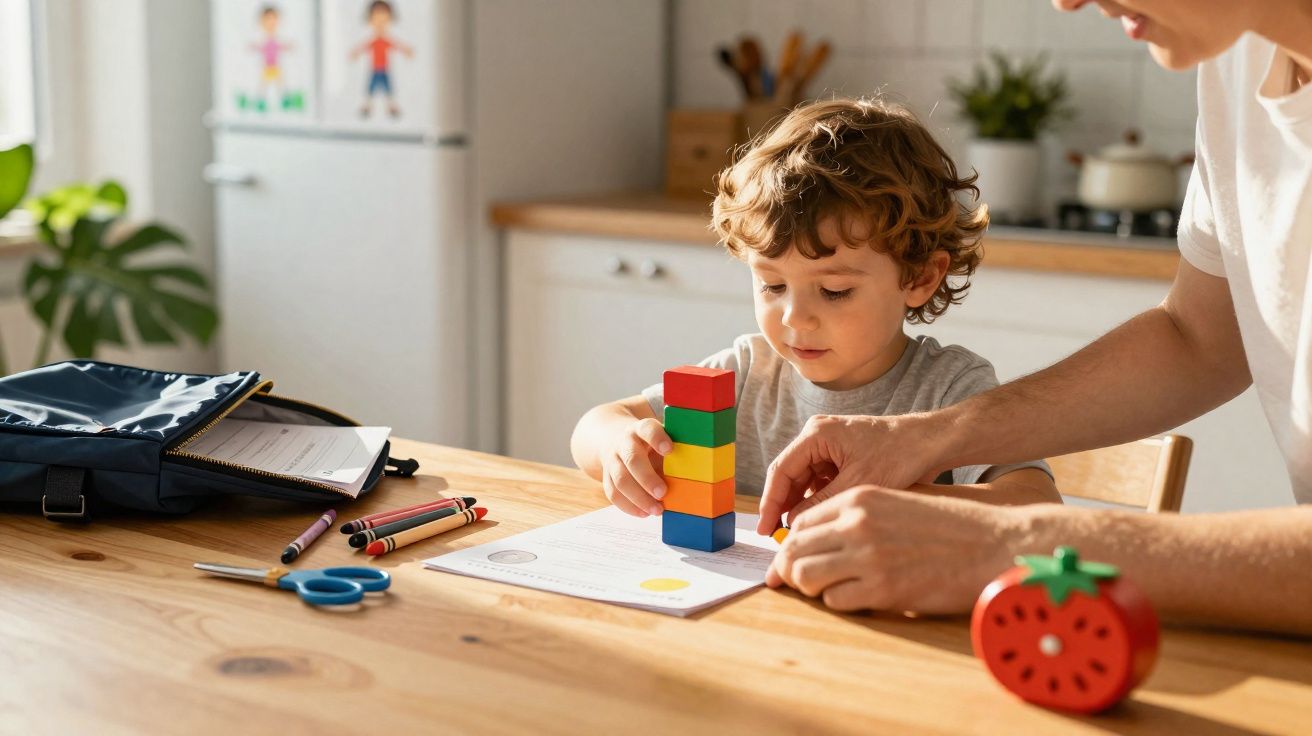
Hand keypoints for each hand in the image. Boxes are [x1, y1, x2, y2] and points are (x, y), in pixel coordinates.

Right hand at [601, 418, 672, 516]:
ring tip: (657, 510)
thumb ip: (674, 453)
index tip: (670, 450)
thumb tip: (693, 477)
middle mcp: (624, 443)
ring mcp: (613, 460)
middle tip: (663, 493)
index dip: (657, 439)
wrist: (616, 440)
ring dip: (639, 498)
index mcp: (641, 429)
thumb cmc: (649, 444)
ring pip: (620, 480)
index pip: (647, 429)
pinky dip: (629, 506)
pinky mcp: (606, 477)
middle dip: (647, 478)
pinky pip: (613, 493)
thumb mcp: (661, 440)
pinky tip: (644, 513)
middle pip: (632, 459)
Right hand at [757, 412, 947, 534]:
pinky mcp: (839, 455)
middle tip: (777, 538)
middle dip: (782, 506)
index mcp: (817, 434)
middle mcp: (817, 435)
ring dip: (800, 504)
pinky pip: (818, 480)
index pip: (781, 471)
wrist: (930, 442)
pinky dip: (816, 499)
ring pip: (803, 480)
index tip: (765, 530)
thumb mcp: (858, 485)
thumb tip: (793, 525)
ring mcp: (828, 445)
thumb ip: (821, 504)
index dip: (770, 503)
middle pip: (789, 475)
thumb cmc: (899, 455)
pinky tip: (818, 520)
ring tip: (797, 534)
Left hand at [766, 486, 1020, 613]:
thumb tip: (819, 532)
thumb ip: (860, 512)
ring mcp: (869, 557)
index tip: (793, 557)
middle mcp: (858, 524)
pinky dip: (837, 602)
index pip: (801, 521)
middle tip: (792, 582)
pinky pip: (835, 601)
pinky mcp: (883, 589)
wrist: (993, 543)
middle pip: (795, 549)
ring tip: (824, 590)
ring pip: (806, 576)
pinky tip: (855, 598)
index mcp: (860, 498)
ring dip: (809, 588)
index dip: (792, 543)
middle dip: (788, 568)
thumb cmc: (949, 524)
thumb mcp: (900, 500)